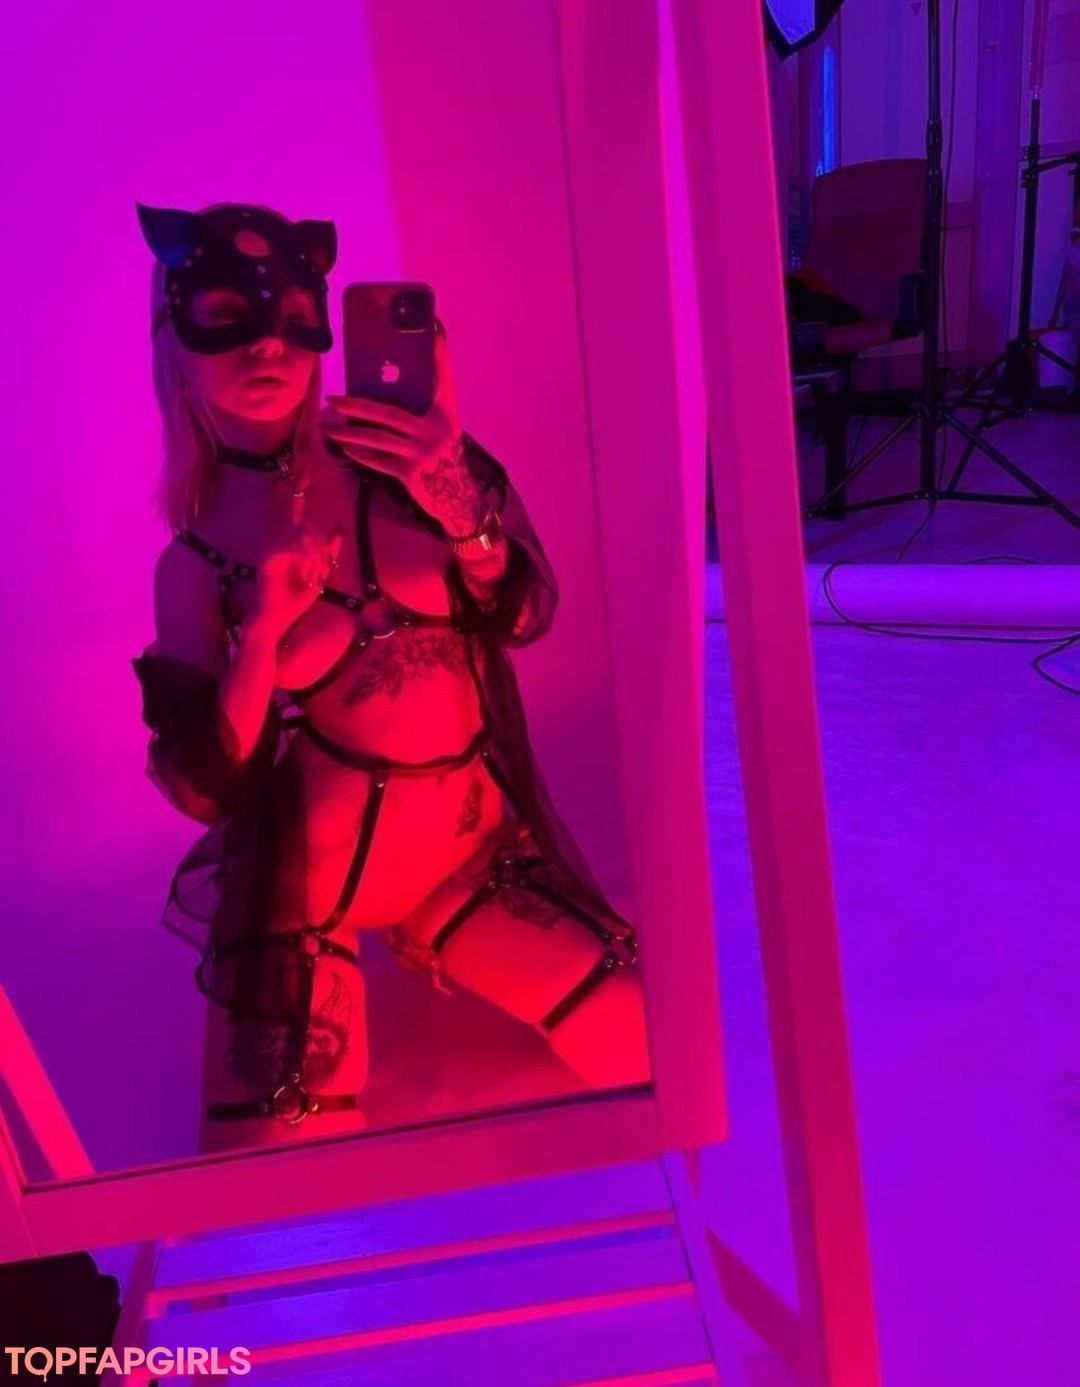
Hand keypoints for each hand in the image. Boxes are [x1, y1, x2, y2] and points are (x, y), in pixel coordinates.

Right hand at [250, 506, 344, 639]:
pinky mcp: (267, 559)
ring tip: (315, 576)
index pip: (309, 527)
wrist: (276, 620)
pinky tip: (306, 578)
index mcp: (288, 546)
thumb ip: (327, 555)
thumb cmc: (294, 602)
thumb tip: (338, 534)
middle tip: (323, 571)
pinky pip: (291, 547)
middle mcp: (278, 544)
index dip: (324, 543)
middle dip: (321, 547)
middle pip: (306, 526)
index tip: (327, 568)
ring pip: (300, 534)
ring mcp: (271, 549)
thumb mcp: (318, 576)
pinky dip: (305, 561)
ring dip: (314, 555)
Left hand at [319, 324, 485, 536]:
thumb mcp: (444, 428)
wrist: (455, 495)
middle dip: (355, 405)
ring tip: (327, 426)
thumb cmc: (444, 456)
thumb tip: (390, 388)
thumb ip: (424, 410)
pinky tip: (343, 446)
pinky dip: (358, 453)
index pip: (443, 379)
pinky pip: (376, 459)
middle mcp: (434, 431)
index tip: (434, 330)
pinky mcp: (409, 473)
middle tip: (332, 398)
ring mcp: (420, 453)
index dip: (440, 356)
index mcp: (445, 415)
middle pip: (387, 413)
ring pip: (375, 438)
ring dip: (347, 432)